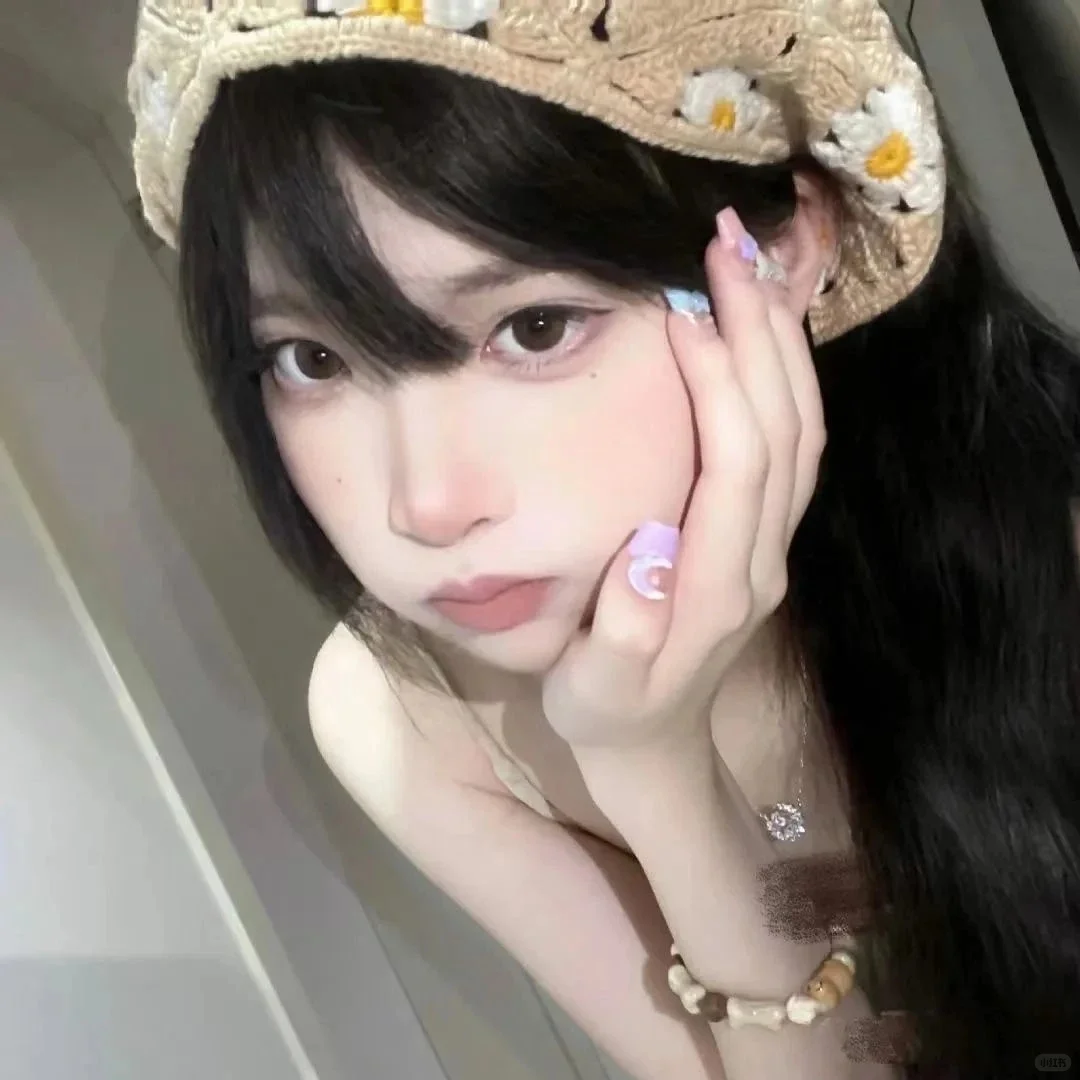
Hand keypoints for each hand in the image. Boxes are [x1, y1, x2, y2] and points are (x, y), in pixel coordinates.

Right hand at [542, 207, 826, 751]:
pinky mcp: (765, 536)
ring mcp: (772, 546)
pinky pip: (796, 444)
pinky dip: (786, 376)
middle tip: (726, 245)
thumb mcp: (594, 691)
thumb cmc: (608, 711)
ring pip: (802, 429)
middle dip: (761, 331)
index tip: (681, 310)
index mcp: (717, 588)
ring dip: (782, 342)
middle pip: (785, 429)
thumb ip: (623, 630)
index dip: (720, 382)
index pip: (736, 465)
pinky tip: (763, 328)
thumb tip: (647, 545)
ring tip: (751, 263)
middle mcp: (760, 559)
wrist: (654, 745)